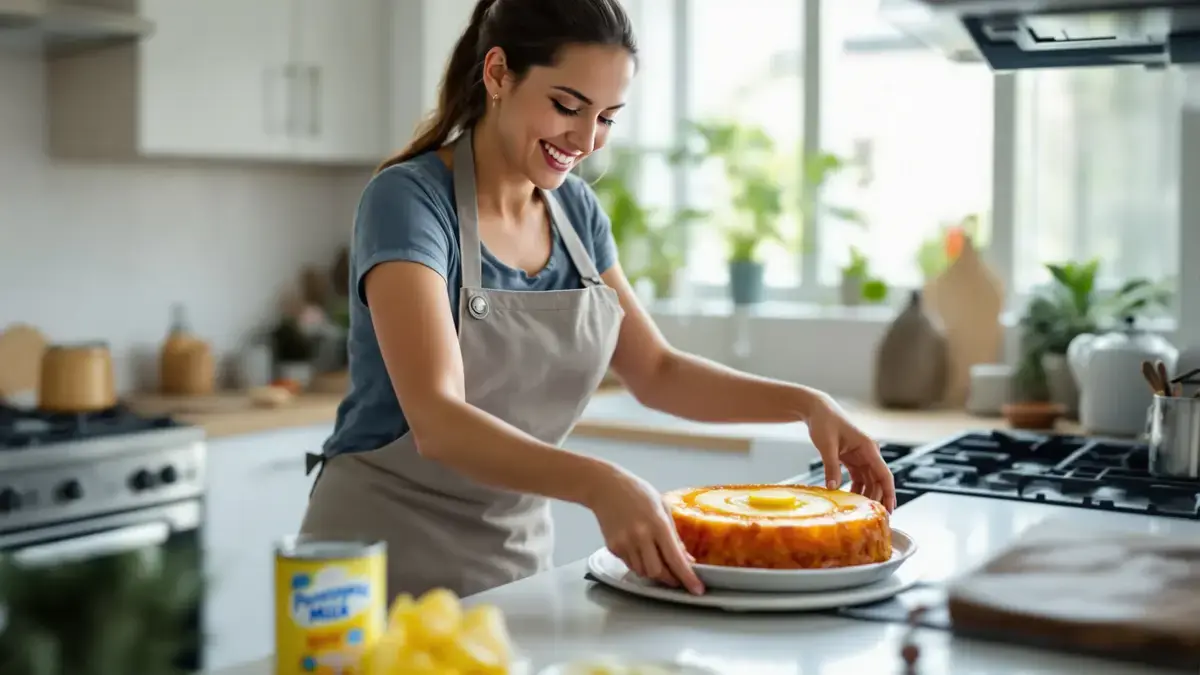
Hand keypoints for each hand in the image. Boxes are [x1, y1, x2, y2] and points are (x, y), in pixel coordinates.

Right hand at [584, 464, 704, 594]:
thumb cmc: (638, 493)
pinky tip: (639, 549)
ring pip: (642, 571)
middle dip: (669, 579)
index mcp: (657, 524)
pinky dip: (638, 563)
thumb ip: (675, 536)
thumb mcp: (663, 508)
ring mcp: (624, 543)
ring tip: (656, 559)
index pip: (675, 559)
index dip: (687, 577)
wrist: (605, 487)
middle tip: (677, 578)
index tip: (697, 590)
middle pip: (657, 572)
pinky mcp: (612, 547)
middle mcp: (640, 536)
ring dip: (653, 572)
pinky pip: (629, 564)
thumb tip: (687, 559)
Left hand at [806, 394, 896, 510]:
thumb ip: (831, 467)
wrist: (816, 409)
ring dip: (865, 495)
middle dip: (877, 498)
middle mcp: (868, 453)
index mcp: (868, 448)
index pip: (884, 474)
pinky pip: (857, 477)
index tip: (890, 509)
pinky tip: (849, 499)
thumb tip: (833, 488)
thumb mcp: (827, 445)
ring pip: (868, 481)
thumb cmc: (824, 422)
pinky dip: (855, 488)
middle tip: (874, 518)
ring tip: (861, 512)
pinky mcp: (850, 459)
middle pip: (878, 481)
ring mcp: (860, 456)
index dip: (889, 493)